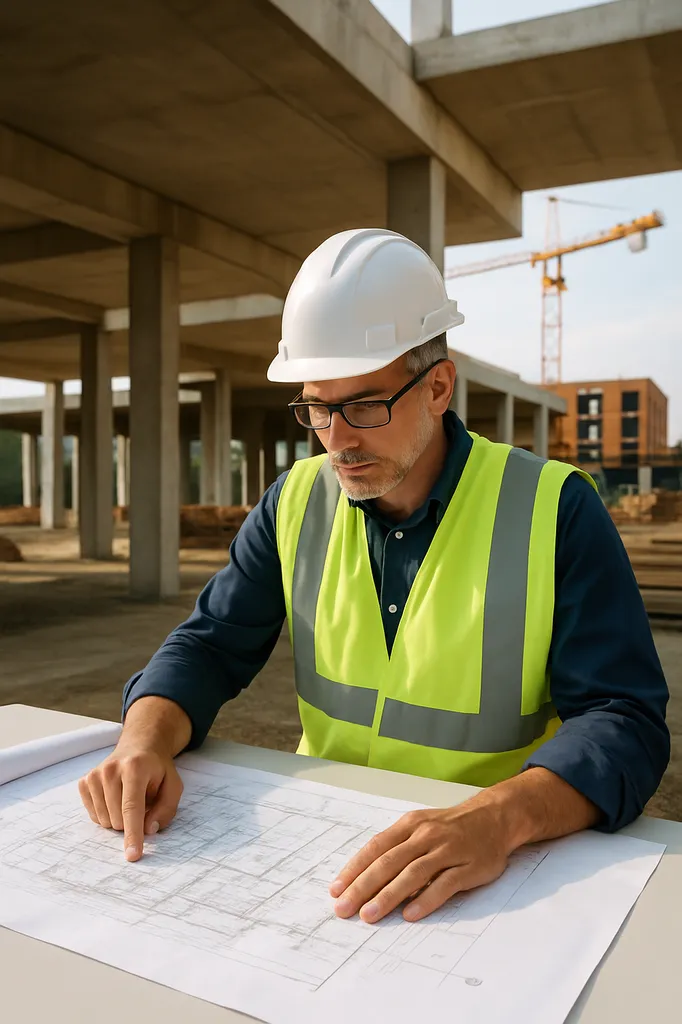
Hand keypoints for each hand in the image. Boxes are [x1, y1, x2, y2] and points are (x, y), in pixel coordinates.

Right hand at [78, 745, 183, 861]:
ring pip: (104, 821)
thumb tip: (148, 830)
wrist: (139, 746)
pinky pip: (94, 816)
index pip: (132, 808)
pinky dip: (107, 815)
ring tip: (129, 797)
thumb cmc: (157, 769)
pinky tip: (115, 798)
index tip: (132, 856)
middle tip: (142, 802)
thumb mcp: (173, 785)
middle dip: (132, 822)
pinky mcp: (84, 782)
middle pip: (118, 819)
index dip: (133, 834)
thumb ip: (166, 809)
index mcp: (135, 767)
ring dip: (119, 819)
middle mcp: (111, 769)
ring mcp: (94, 775)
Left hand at [329, 797, 511, 923]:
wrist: (494, 817)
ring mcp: (448, 850)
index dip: (354, 869)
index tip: (336, 890)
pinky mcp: (469, 867)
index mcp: (410, 825)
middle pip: (389, 862)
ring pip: (413, 874)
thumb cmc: (450, 827)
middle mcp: (426, 835)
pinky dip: (426, 900)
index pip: (376, 847)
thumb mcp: (420, 826)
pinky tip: (410, 915)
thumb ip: (396, 847)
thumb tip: (364, 876)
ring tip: (370, 915)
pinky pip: (445, 885)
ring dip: (389, 896)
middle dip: (363, 886)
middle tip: (344, 908)